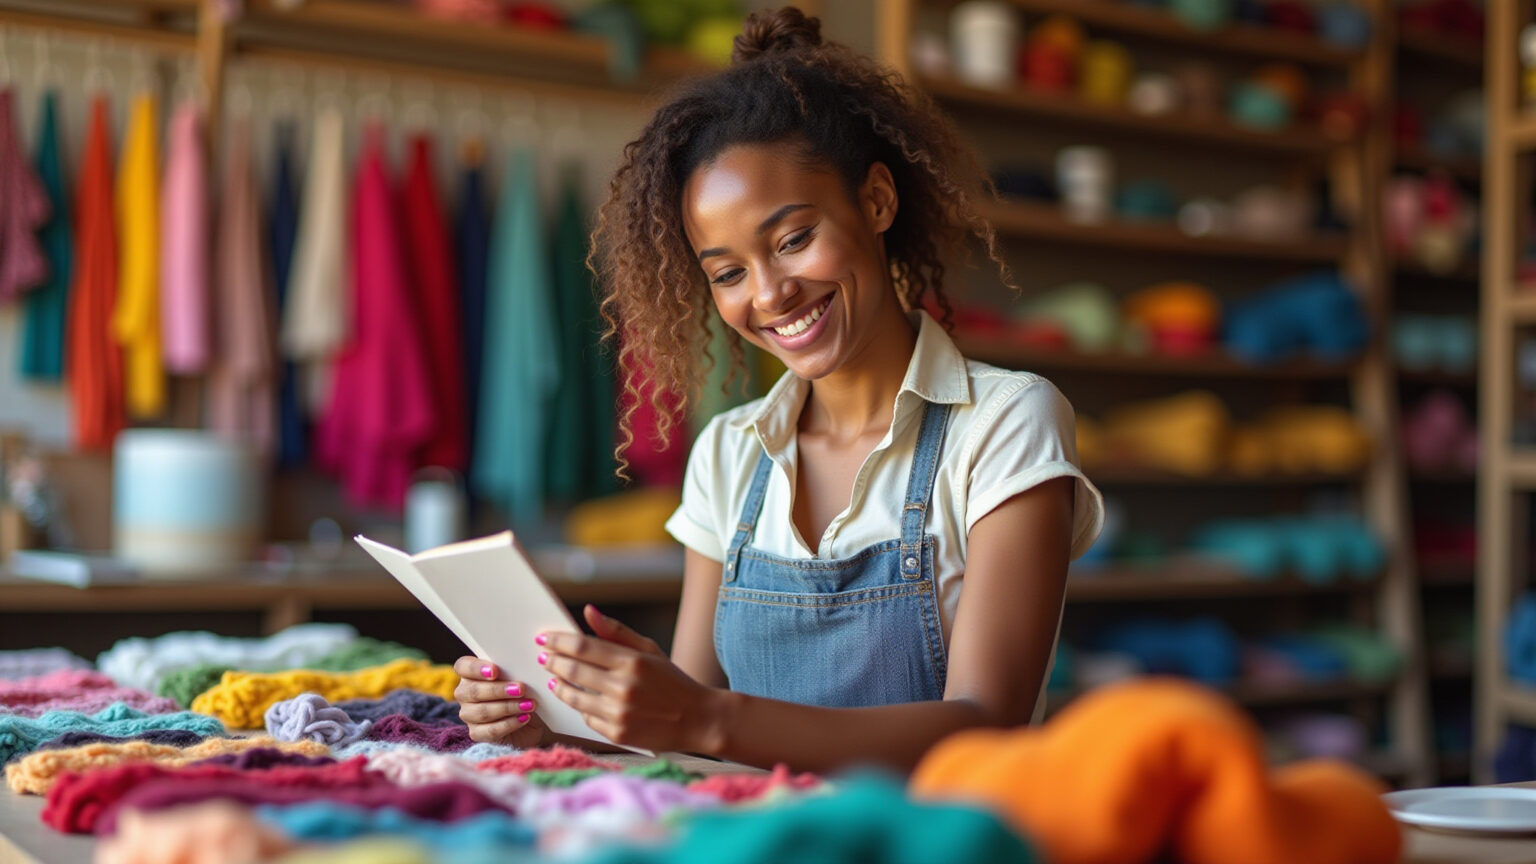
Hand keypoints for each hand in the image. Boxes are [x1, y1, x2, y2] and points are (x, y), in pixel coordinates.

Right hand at [453, 656, 549, 746]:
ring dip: (508, 707)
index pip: (463, 666)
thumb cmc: (524, 692)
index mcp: (470, 673)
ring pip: (482, 712)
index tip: (495, 671)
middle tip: (520, 689)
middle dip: (498, 690)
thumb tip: (520, 667)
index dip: (476, 669)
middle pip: (473, 691)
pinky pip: (490, 730)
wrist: (534, 719)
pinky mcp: (477, 733)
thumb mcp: (521, 677)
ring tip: (528, 705)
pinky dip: (509, 724)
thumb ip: (514, 670)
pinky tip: (524, 718)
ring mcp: (468, 714)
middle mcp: (465, 693)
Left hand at [538, 605, 722, 751]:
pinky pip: (587, 718)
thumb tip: (587, 612)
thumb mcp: (650, 650)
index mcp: (632, 662)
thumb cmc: (673, 681)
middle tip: (543, 656)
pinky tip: (578, 699)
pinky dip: (580, 707)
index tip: (544, 637)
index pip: (583, 647)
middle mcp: (623, 687)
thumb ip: (616, 632)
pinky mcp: (617, 734)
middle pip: (573, 670)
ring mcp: (619, 713)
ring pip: (574, 696)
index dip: (558, 641)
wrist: (698, 719)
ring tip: (554, 679)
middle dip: (553, 661)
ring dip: (559, 685)